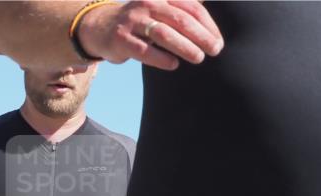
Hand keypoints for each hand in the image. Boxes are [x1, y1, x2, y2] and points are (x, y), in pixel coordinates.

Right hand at [79, 0, 222, 70]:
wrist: (102, 27)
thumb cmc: (140, 23)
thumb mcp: (160, 11)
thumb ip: (182, 15)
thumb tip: (212, 34)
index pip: (191, 8)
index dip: (208, 25)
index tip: (218, 42)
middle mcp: (148, 4)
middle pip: (181, 19)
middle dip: (201, 36)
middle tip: (214, 51)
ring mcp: (133, 21)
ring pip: (164, 34)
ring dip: (185, 47)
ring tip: (198, 58)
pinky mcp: (121, 39)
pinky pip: (144, 50)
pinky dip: (161, 58)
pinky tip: (174, 65)